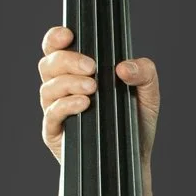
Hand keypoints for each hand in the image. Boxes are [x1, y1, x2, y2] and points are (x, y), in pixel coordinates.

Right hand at [38, 24, 159, 195]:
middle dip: (66, 60)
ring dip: (68, 83)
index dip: (55, 38)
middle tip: (90, 67)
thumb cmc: (135, 124)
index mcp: (77, 73)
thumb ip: (144, 73)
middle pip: (47, 64)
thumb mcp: (148, 95)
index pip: (56, 49)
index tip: (69, 34)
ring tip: (92, 88)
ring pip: (47, 88)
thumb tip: (125, 67)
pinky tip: (84, 104)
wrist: (134, 161)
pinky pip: (51, 114)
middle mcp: (62, 89)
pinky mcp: (55, 133)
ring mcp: (56, 111)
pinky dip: (66, 105)